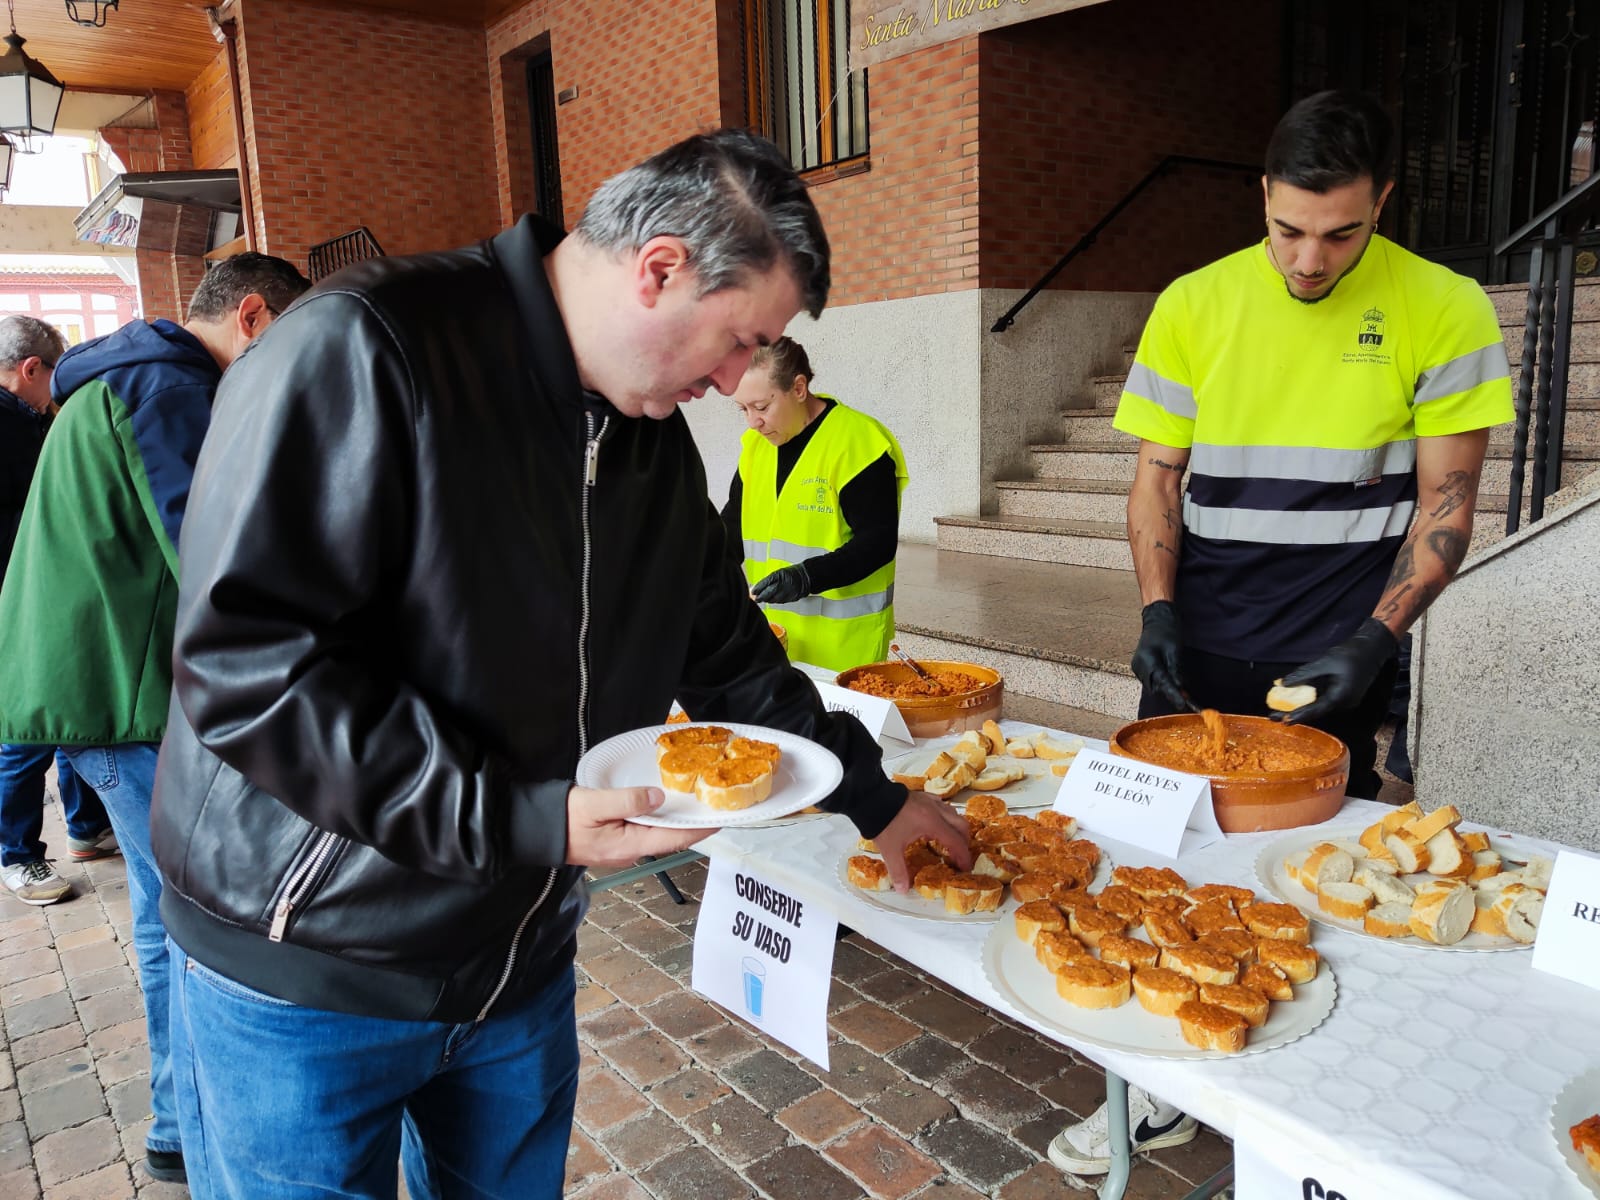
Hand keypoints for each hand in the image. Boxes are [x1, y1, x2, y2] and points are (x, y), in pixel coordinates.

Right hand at [565, 786, 714, 867]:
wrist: (534, 829)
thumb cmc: (561, 817)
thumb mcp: (595, 803)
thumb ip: (627, 800)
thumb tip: (658, 797)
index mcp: (627, 846)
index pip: (673, 839)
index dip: (699, 830)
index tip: (720, 820)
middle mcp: (628, 852)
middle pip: (668, 838)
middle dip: (691, 825)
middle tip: (712, 808)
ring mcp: (621, 848)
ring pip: (656, 834)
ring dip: (675, 821)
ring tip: (693, 804)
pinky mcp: (614, 840)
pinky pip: (643, 831)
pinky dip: (657, 818)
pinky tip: (662, 805)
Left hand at [751, 563, 810, 604]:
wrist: (805, 577)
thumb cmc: (791, 574)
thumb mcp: (778, 573)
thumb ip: (767, 581)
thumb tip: (756, 588)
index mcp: (778, 576)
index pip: (765, 583)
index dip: (757, 589)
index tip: (752, 592)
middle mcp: (782, 585)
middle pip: (768, 594)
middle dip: (760, 597)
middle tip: (756, 599)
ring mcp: (787, 592)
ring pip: (773, 600)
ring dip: (767, 600)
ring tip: (764, 598)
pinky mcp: (790, 598)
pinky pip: (779, 602)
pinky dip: (775, 601)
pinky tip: (773, 599)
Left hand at [870, 793, 972, 891]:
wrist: (870, 796)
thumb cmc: (883, 822)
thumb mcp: (890, 850)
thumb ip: (898, 871)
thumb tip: (903, 889)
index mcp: (932, 824)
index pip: (956, 842)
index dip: (963, 856)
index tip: (965, 868)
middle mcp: (936, 810)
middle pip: (961, 825)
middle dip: (964, 841)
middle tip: (959, 856)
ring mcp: (930, 801)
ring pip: (953, 813)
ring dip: (956, 828)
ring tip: (950, 841)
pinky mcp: (922, 796)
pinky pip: (941, 806)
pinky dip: (945, 817)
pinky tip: (936, 823)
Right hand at [1130, 600, 1192, 712]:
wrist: (1156, 618)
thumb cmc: (1167, 630)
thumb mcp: (1175, 649)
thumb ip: (1176, 670)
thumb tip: (1181, 688)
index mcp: (1148, 660)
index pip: (1162, 682)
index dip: (1173, 694)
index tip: (1182, 704)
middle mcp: (1139, 666)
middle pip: (1156, 687)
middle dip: (1169, 690)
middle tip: (1186, 693)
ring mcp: (1137, 667)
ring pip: (1153, 685)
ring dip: (1165, 685)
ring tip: (1176, 679)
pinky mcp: (1138, 668)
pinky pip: (1150, 680)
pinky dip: (1160, 680)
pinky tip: (1167, 673)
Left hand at [1277, 618, 1397, 725]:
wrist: (1373, 649)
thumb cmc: (1350, 654)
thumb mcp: (1324, 662)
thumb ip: (1303, 674)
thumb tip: (1281, 684)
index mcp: (1341, 696)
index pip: (1316, 710)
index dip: (1298, 715)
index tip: (1282, 720)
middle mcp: (1344, 703)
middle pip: (1316, 712)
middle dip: (1295, 714)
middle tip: (1273, 718)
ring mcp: (1346, 701)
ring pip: (1320, 707)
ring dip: (1301, 708)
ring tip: (1280, 712)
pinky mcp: (1345, 696)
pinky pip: (1324, 701)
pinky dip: (1310, 702)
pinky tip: (1296, 701)